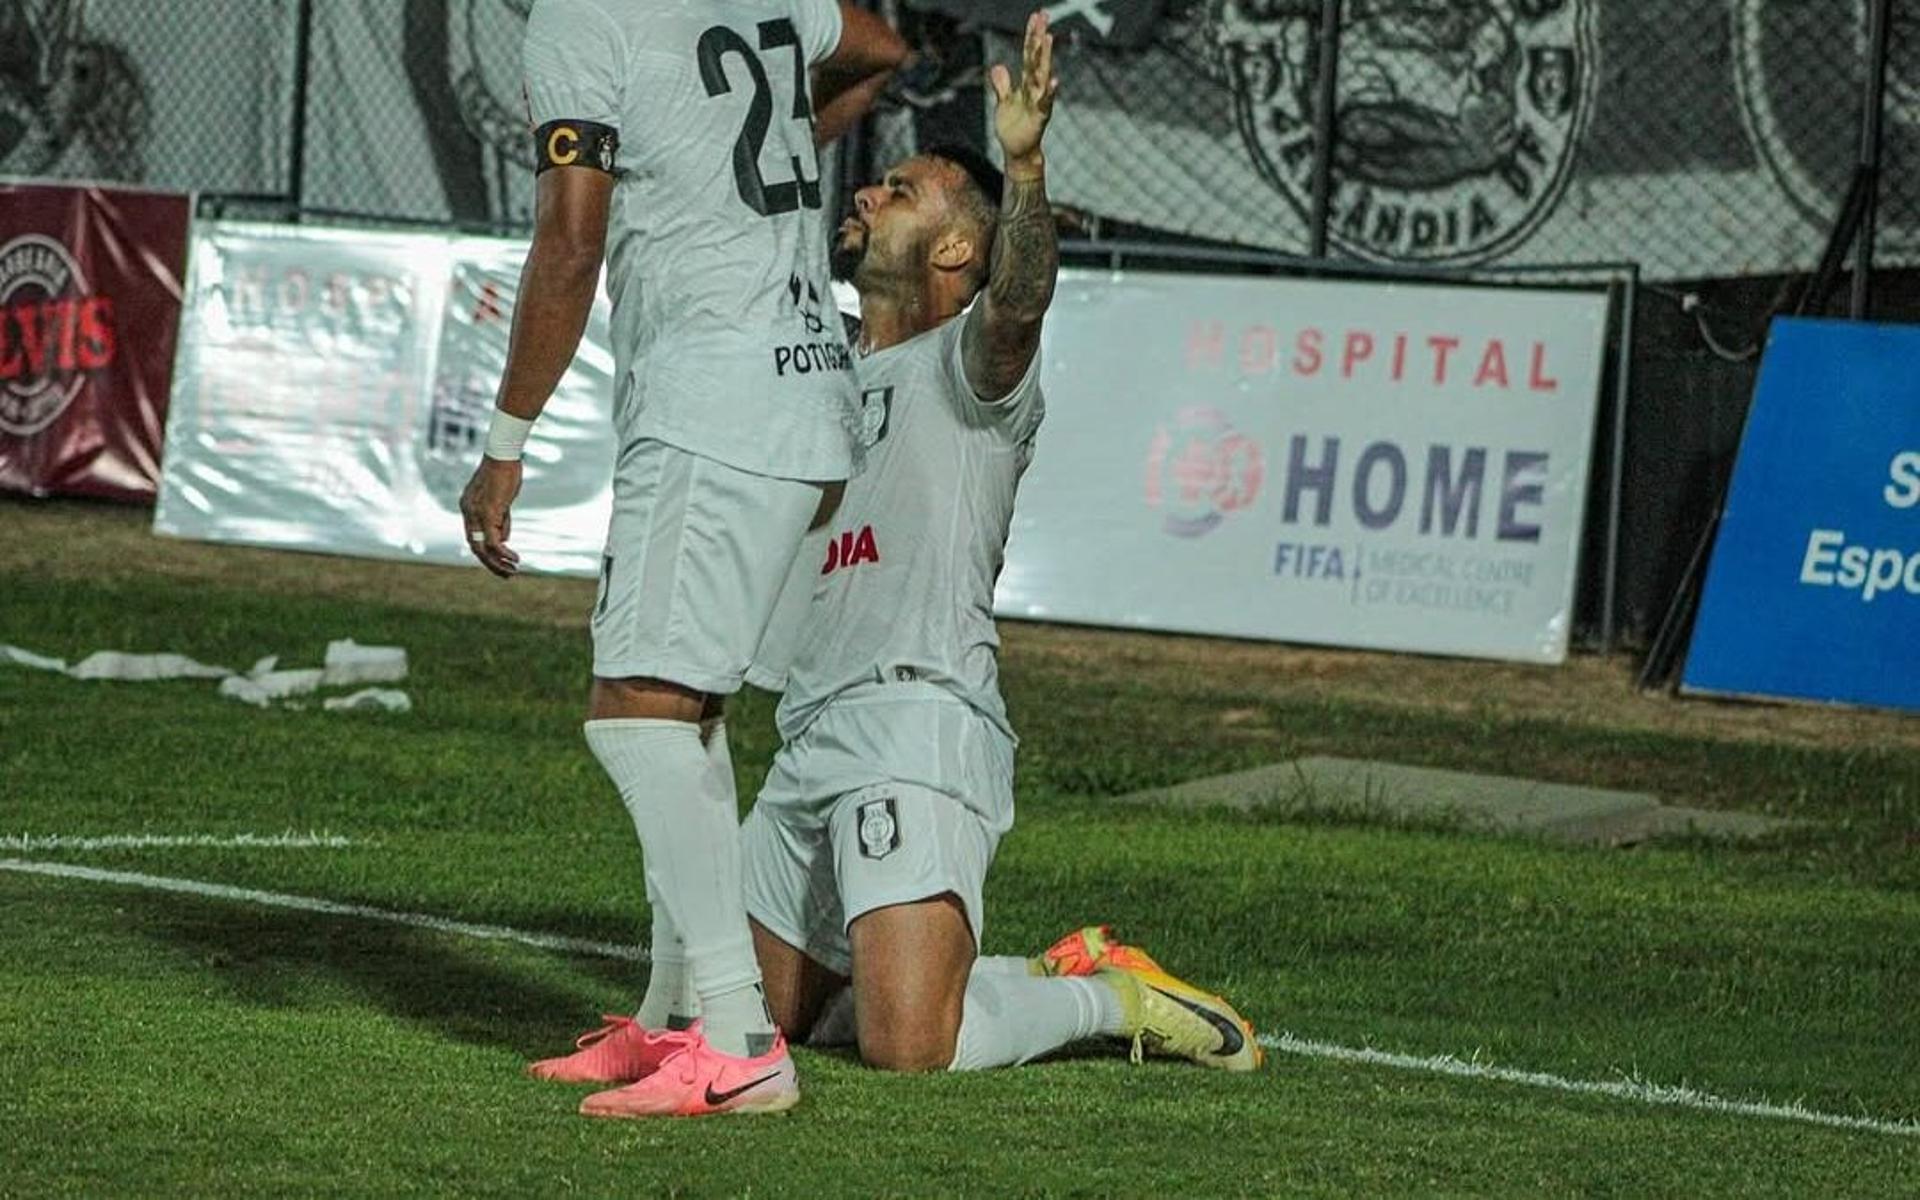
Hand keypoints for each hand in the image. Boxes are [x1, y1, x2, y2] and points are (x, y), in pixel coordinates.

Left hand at [460, 456, 522, 577]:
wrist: (502, 455)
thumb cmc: (505, 471)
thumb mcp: (502, 499)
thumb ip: (500, 519)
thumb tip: (504, 539)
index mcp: (468, 507)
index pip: (472, 537)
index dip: (486, 552)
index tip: (500, 562)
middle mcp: (468, 512)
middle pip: (474, 547)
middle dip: (490, 564)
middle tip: (506, 574)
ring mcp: (476, 513)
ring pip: (482, 548)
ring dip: (497, 563)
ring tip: (512, 571)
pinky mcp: (488, 513)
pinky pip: (493, 541)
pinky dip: (503, 553)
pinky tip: (515, 559)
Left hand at [989, 11, 1057, 174]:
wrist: (1017, 152)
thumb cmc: (1013, 128)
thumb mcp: (1003, 103)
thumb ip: (1002, 85)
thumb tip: (998, 67)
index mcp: (1026, 84)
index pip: (1029, 55)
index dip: (1031, 35)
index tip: (1036, 16)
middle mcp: (1035, 89)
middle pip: (1036, 59)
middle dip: (1039, 37)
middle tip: (1043, 16)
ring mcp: (1038, 102)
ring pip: (1042, 76)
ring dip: (1045, 57)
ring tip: (1048, 38)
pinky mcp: (1039, 117)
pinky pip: (1045, 103)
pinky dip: (1050, 92)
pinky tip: (1054, 80)